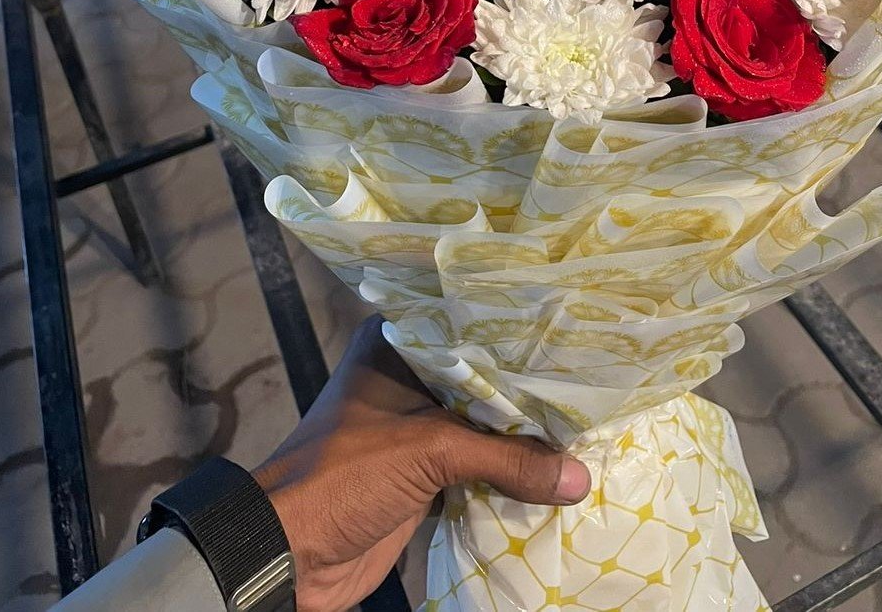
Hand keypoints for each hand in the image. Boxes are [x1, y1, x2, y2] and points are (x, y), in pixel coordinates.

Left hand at [254, 317, 589, 611]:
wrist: (289, 555)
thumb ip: (507, 458)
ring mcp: (415, 429)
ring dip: (523, 436)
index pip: (470, 325)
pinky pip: (478, 467)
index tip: (573, 330)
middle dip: (530, 390)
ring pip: (483, 426)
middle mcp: (408, 378)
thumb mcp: (430, 451)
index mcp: (396, 345)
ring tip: (588, 422)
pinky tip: (555, 470)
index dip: (518, 331)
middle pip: (483, 380)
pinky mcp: (422, 476)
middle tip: (592, 381)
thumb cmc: (345, 475)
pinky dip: (509, 473)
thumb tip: (579, 476)